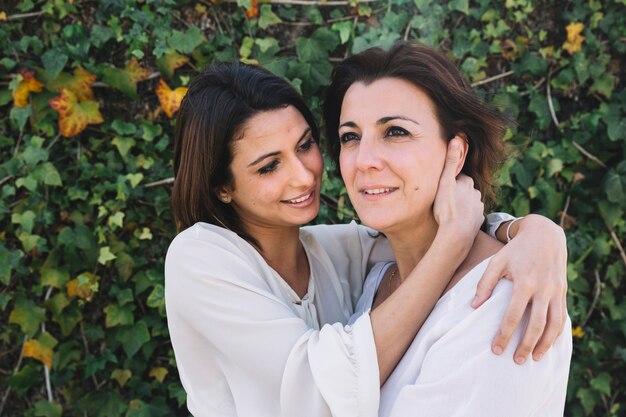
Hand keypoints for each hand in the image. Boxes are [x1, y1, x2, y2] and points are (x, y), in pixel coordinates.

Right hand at [433, 137, 483, 241]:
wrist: (456, 234)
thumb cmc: (447, 208)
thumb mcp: (445, 182)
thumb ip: (451, 161)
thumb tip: (457, 138)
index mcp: (467, 183)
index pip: (458, 177)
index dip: (449, 181)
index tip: (441, 188)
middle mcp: (476, 193)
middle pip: (464, 190)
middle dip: (456, 193)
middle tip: (443, 200)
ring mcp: (478, 207)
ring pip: (468, 203)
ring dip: (460, 205)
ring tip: (448, 213)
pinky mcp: (478, 220)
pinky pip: (470, 216)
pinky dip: (464, 217)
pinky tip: (455, 222)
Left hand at [473, 214, 567, 363]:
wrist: (545, 234)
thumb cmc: (516, 250)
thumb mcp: (497, 261)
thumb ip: (485, 284)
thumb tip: (473, 307)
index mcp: (525, 281)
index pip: (514, 315)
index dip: (505, 334)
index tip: (496, 348)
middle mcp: (543, 288)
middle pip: (536, 324)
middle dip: (526, 345)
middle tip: (516, 361)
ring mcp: (556, 291)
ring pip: (554, 324)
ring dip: (545, 344)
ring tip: (534, 358)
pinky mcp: (562, 292)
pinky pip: (562, 317)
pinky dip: (556, 333)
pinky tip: (547, 344)